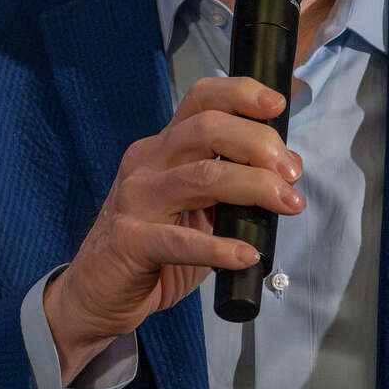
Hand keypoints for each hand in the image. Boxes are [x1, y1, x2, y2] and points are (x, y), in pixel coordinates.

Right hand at [44, 76, 303, 382]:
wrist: (96, 294)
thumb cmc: (154, 248)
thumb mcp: (194, 205)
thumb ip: (229, 183)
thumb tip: (285, 172)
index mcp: (164, 147)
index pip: (201, 100)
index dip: (241, 94)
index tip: (278, 105)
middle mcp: (148, 163)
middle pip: (206, 128)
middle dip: (258, 143)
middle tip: (292, 172)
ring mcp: (136, 200)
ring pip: (201, 176)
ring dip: (254, 187)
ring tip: (289, 204)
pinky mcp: (130, 242)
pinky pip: (180, 240)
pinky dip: (220, 247)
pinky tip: (247, 255)